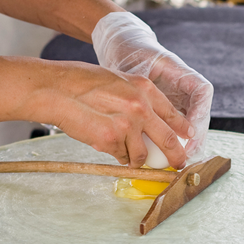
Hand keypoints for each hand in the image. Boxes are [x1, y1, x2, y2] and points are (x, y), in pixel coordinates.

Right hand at [45, 61, 192, 167]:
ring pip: (140, 155)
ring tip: (125, 154)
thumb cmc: (81, 82)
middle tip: (177, 163)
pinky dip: (115, 155)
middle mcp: (140, 107)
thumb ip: (136, 97)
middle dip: (175, 156)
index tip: (186, 137)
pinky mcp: (111, 141)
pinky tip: (104, 144)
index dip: (182, 129)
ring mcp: (127, 126)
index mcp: (144, 88)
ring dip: (135, 158)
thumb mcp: (117, 80)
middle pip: (167, 140)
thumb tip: (148, 117)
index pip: (172, 113)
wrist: (57, 90)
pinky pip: (120, 156)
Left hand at [92, 12, 213, 157]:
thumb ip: (138, 86)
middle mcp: (185, 86)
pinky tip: (165, 154)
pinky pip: (176, 126)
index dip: (199, 115)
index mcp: (181, 72)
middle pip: (199, 113)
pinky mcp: (169, 108)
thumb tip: (139, 109)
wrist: (123, 48)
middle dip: (196, 137)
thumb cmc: (129, 53)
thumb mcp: (133, 67)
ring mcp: (179, 97)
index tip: (191, 133)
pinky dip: (174, 140)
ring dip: (187, 142)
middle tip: (186, 155)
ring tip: (179, 160)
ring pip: (190, 123)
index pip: (201, 93)